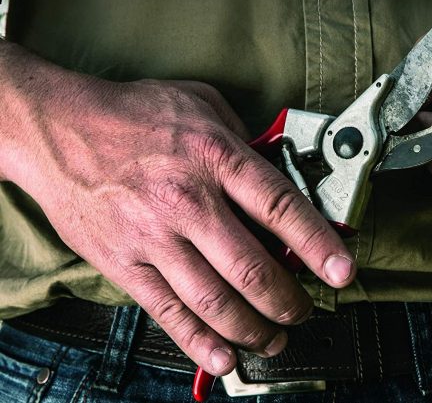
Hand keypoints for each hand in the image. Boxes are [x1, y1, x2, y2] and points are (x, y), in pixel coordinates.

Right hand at [7, 73, 354, 375]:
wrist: (58, 128)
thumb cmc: (133, 114)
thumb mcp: (201, 104)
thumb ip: (244, 137)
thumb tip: (278, 167)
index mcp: (215, 157)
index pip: (281, 207)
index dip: (319, 244)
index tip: (343, 272)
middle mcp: (187, 201)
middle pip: (253, 269)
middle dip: (289, 301)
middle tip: (304, 310)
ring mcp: (154, 237)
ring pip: (215, 301)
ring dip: (253, 329)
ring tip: (274, 338)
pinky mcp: (125, 263)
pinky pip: (168, 312)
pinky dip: (199, 342)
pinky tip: (224, 357)